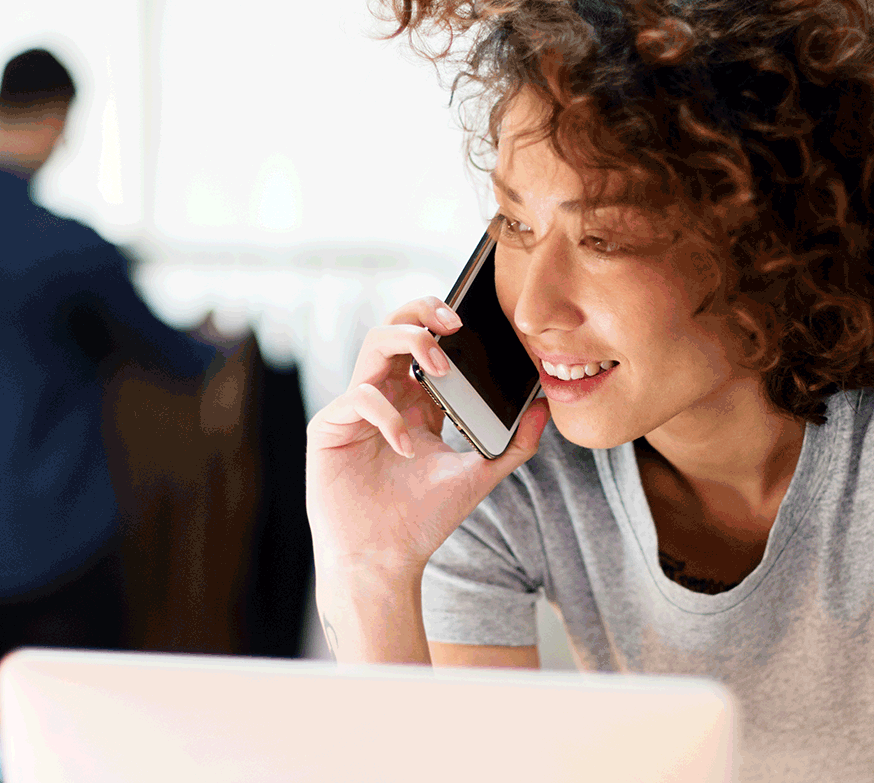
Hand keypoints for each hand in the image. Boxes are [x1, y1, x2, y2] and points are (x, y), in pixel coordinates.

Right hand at [305, 296, 548, 577]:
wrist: (383, 561)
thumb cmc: (422, 521)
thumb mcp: (478, 476)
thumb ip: (513, 444)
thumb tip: (544, 407)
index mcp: (416, 404)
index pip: (427, 344)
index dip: (446, 325)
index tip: (477, 325)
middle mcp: (385, 398)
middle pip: (396, 328)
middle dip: (423, 311)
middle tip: (454, 321)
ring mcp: (355, 410)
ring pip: (373, 344)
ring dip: (410, 341)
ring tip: (440, 364)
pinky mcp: (329, 427)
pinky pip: (358, 396)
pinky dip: (388, 415)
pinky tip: (407, 447)